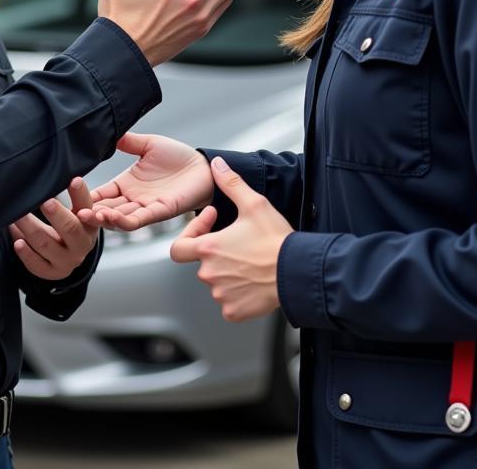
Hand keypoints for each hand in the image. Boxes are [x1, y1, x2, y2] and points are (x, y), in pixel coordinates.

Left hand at [9, 177, 100, 280]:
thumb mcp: (77, 211)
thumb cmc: (70, 225)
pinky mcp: (53, 272)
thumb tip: (57, 171)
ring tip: (17, 216)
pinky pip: (37, 265)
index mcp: (90, 223)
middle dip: (56, 214)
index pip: (87, 206)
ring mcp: (68, 260)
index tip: (73, 180)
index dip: (81, 194)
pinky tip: (17, 241)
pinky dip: (26, 254)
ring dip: (29, 229)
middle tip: (44, 201)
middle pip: (70, 228)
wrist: (71, 254)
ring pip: (46, 244)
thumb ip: (74, 196)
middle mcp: (82, 243)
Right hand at [77, 132, 213, 230]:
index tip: (69, 195)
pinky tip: (111, 217)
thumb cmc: (178, 156)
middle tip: (74, 211)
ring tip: (88, 215)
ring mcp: (146, 206)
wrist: (202, 165)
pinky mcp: (160, 210)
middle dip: (90, 211)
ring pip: (119, 218)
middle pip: (106, 209)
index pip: (102, 193)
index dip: (87, 196)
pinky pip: (139, 219)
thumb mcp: (148, 145)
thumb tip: (108, 133)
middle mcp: (133, 198)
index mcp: (127, 183)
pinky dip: (124, 220)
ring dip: (103, 218)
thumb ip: (128, 142)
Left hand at [170, 156, 292, 321]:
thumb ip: (231, 183)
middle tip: (240, 242)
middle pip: (203, 263)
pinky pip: (229, 302)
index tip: (213, 223)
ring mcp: (221, 295)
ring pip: (217, 282)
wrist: (298, 272)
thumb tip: (217, 164)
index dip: (191, 233)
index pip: (178, 248)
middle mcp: (209, 274)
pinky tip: (253, 281)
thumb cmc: (276, 240)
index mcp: (208, 249)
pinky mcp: (234, 311)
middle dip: (217, 252)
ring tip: (250, 261)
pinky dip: (238, 293)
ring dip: (228, 272)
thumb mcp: (254, 204)